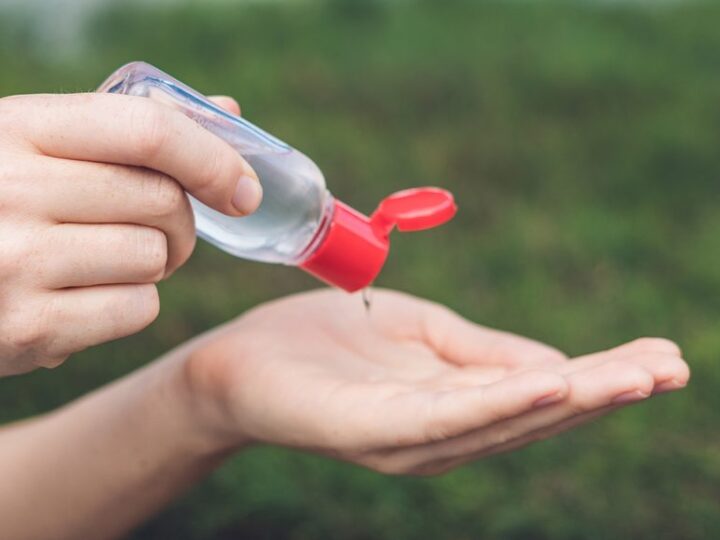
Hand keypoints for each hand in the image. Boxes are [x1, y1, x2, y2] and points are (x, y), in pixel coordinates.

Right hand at [0, 93, 260, 374]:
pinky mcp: (28, 329)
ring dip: (152, 264)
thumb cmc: (2, 202)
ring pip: (155, 258)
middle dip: (180, 222)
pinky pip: (138, 309)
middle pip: (163, 202)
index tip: (243, 189)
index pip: (149, 130)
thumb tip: (227, 109)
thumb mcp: (42, 146)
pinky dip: (131, 306)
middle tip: (158, 230)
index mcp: (15, 128)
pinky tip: (85, 297)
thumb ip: (130, 127)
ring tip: (105, 261)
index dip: (213, 158)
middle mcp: (9, 189)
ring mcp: (13, 262)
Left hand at [185, 289, 689, 475]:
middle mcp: (438, 434)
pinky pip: (444, 418)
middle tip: (671, 368)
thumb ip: (480, 351)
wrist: (240, 360)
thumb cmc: (328, 344)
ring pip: (502, 422)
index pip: (537, 394)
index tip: (661, 356)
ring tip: (634, 377)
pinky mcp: (369, 431)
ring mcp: (406, 439)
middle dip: (605, 393)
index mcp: (451, 405)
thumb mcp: (418, 332)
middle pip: (534, 416)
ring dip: (572, 400)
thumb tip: (555, 364)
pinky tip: (550, 386)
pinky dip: (501, 404)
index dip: (599, 379)